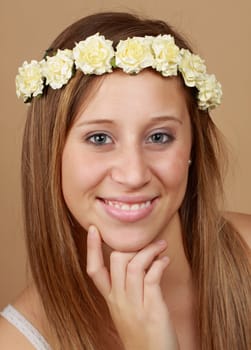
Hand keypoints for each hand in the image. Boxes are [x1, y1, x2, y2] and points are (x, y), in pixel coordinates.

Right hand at [86, 225, 179, 349]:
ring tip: (161, 246)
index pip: (94, 271)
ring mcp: (134, 305)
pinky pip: (152, 277)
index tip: (93, 229)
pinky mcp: (151, 309)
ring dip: (149, 250)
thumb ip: (126, 289)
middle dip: (130, 245)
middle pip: (115, 261)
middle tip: (146, 239)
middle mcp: (118, 301)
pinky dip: (159, 263)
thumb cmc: (143, 334)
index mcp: (111, 300)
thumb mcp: (127, 311)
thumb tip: (137, 263)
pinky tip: (165, 260)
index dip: (91, 248)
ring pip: (134, 265)